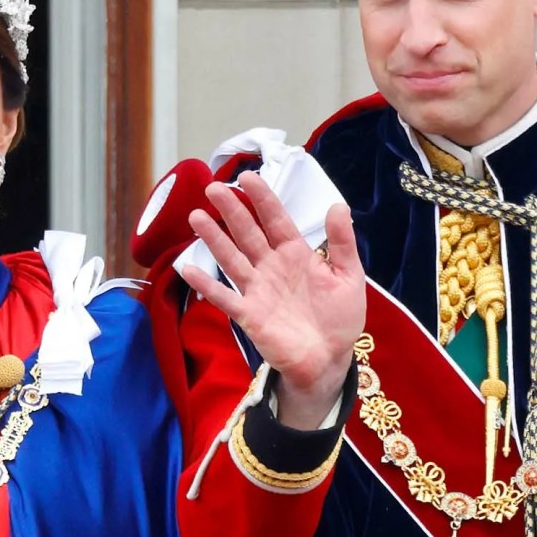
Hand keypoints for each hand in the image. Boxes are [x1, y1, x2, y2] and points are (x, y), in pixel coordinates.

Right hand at [181, 172, 364, 429]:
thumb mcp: (349, 277)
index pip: (275, 220)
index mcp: (296, 254)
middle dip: (232, 210)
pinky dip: (206, 284)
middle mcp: (272, 266)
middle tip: (213, 188)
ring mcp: (257, 289)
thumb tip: (338, 205)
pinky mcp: (249, 314)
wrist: (330, 360)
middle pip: (248, 233)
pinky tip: (187, 269)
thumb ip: (342, 243)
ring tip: (196, 216)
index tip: (247, 177)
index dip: (262, 198)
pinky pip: (224, 297)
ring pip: (232, 258)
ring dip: (214, 239)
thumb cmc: (339, 318)